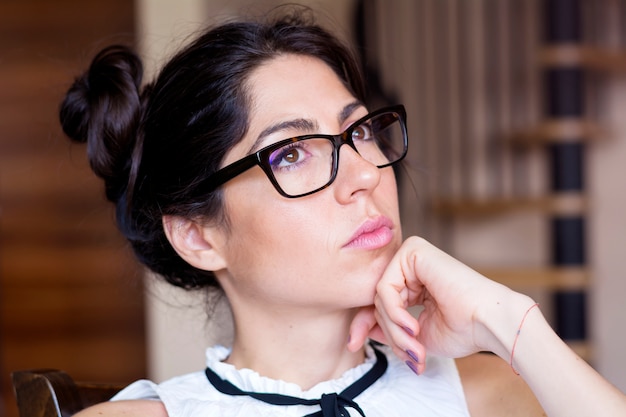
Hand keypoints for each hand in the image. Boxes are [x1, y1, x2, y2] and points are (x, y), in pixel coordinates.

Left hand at [348, 236, 523, 370]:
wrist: (489, 323)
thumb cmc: (462, 330)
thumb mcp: (415, 335)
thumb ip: (390, 328)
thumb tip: (364, 329)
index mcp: (414, 281)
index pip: (378, 301)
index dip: (364, 324)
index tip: (353, 345)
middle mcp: (411, 265)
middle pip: (377, 300)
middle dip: (388, 333)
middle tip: (409, 354)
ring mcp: (411, 255)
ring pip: (380, 297)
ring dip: (394, 329)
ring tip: (416, 345)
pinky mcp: (413, 251)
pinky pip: (385, 288)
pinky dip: (395, 313)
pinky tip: (414, 327)